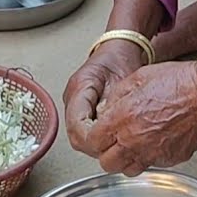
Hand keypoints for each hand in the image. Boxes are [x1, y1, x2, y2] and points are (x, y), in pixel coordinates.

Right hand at [63, 41, 144, 157]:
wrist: (118, 49)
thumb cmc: (121, 59)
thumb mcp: (123, 82)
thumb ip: (115, 106)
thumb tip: (110, 129)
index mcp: (80, 87)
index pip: (77, 125)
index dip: (91, 139)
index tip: (108, 143)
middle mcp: (72, 97)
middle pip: (75, 134)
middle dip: (94, 145)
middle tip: (116, 147)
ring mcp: (73, 104)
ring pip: (78, 135)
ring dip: (95, 143)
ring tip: (115, 142)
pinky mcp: (79, 109)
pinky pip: (83, 130)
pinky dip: (96, 137)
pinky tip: (110, 136)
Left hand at [89, 61, 196, 176]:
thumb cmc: (178, 81)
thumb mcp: (138, 77)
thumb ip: (116, 98)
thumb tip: (106, 110)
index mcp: (122, 119)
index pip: (93, 142)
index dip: (93, 137)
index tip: (97, 132)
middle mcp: (134, 141)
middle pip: (107, 163)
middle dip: (106, 152)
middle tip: (112, 141)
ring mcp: (153, 153)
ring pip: (128, 169)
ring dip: (125, 159)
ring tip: (131, 144)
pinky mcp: (170, 159)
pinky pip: (151, 165)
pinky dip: (148, 157)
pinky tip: (153, 142)